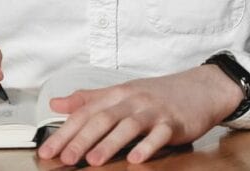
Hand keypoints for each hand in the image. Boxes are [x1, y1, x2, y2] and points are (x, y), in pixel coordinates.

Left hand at [37, 65, 243, 165]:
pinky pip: (159, 135)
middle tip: (65, 158)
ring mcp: (153, 111)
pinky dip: (147, 146)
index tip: (48, 149)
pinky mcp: (174, 123)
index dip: (65, 131)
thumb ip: (89, 99)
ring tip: (94, 160)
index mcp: (117, 94)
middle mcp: (133, 100)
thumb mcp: (122, 92)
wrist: (201, 88)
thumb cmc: (159, 94)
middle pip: (103, 118)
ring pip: (128, 126)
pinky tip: (136, 158)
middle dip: (82, 139)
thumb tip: (57, 103)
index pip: (85, 111)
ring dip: (110, 143)